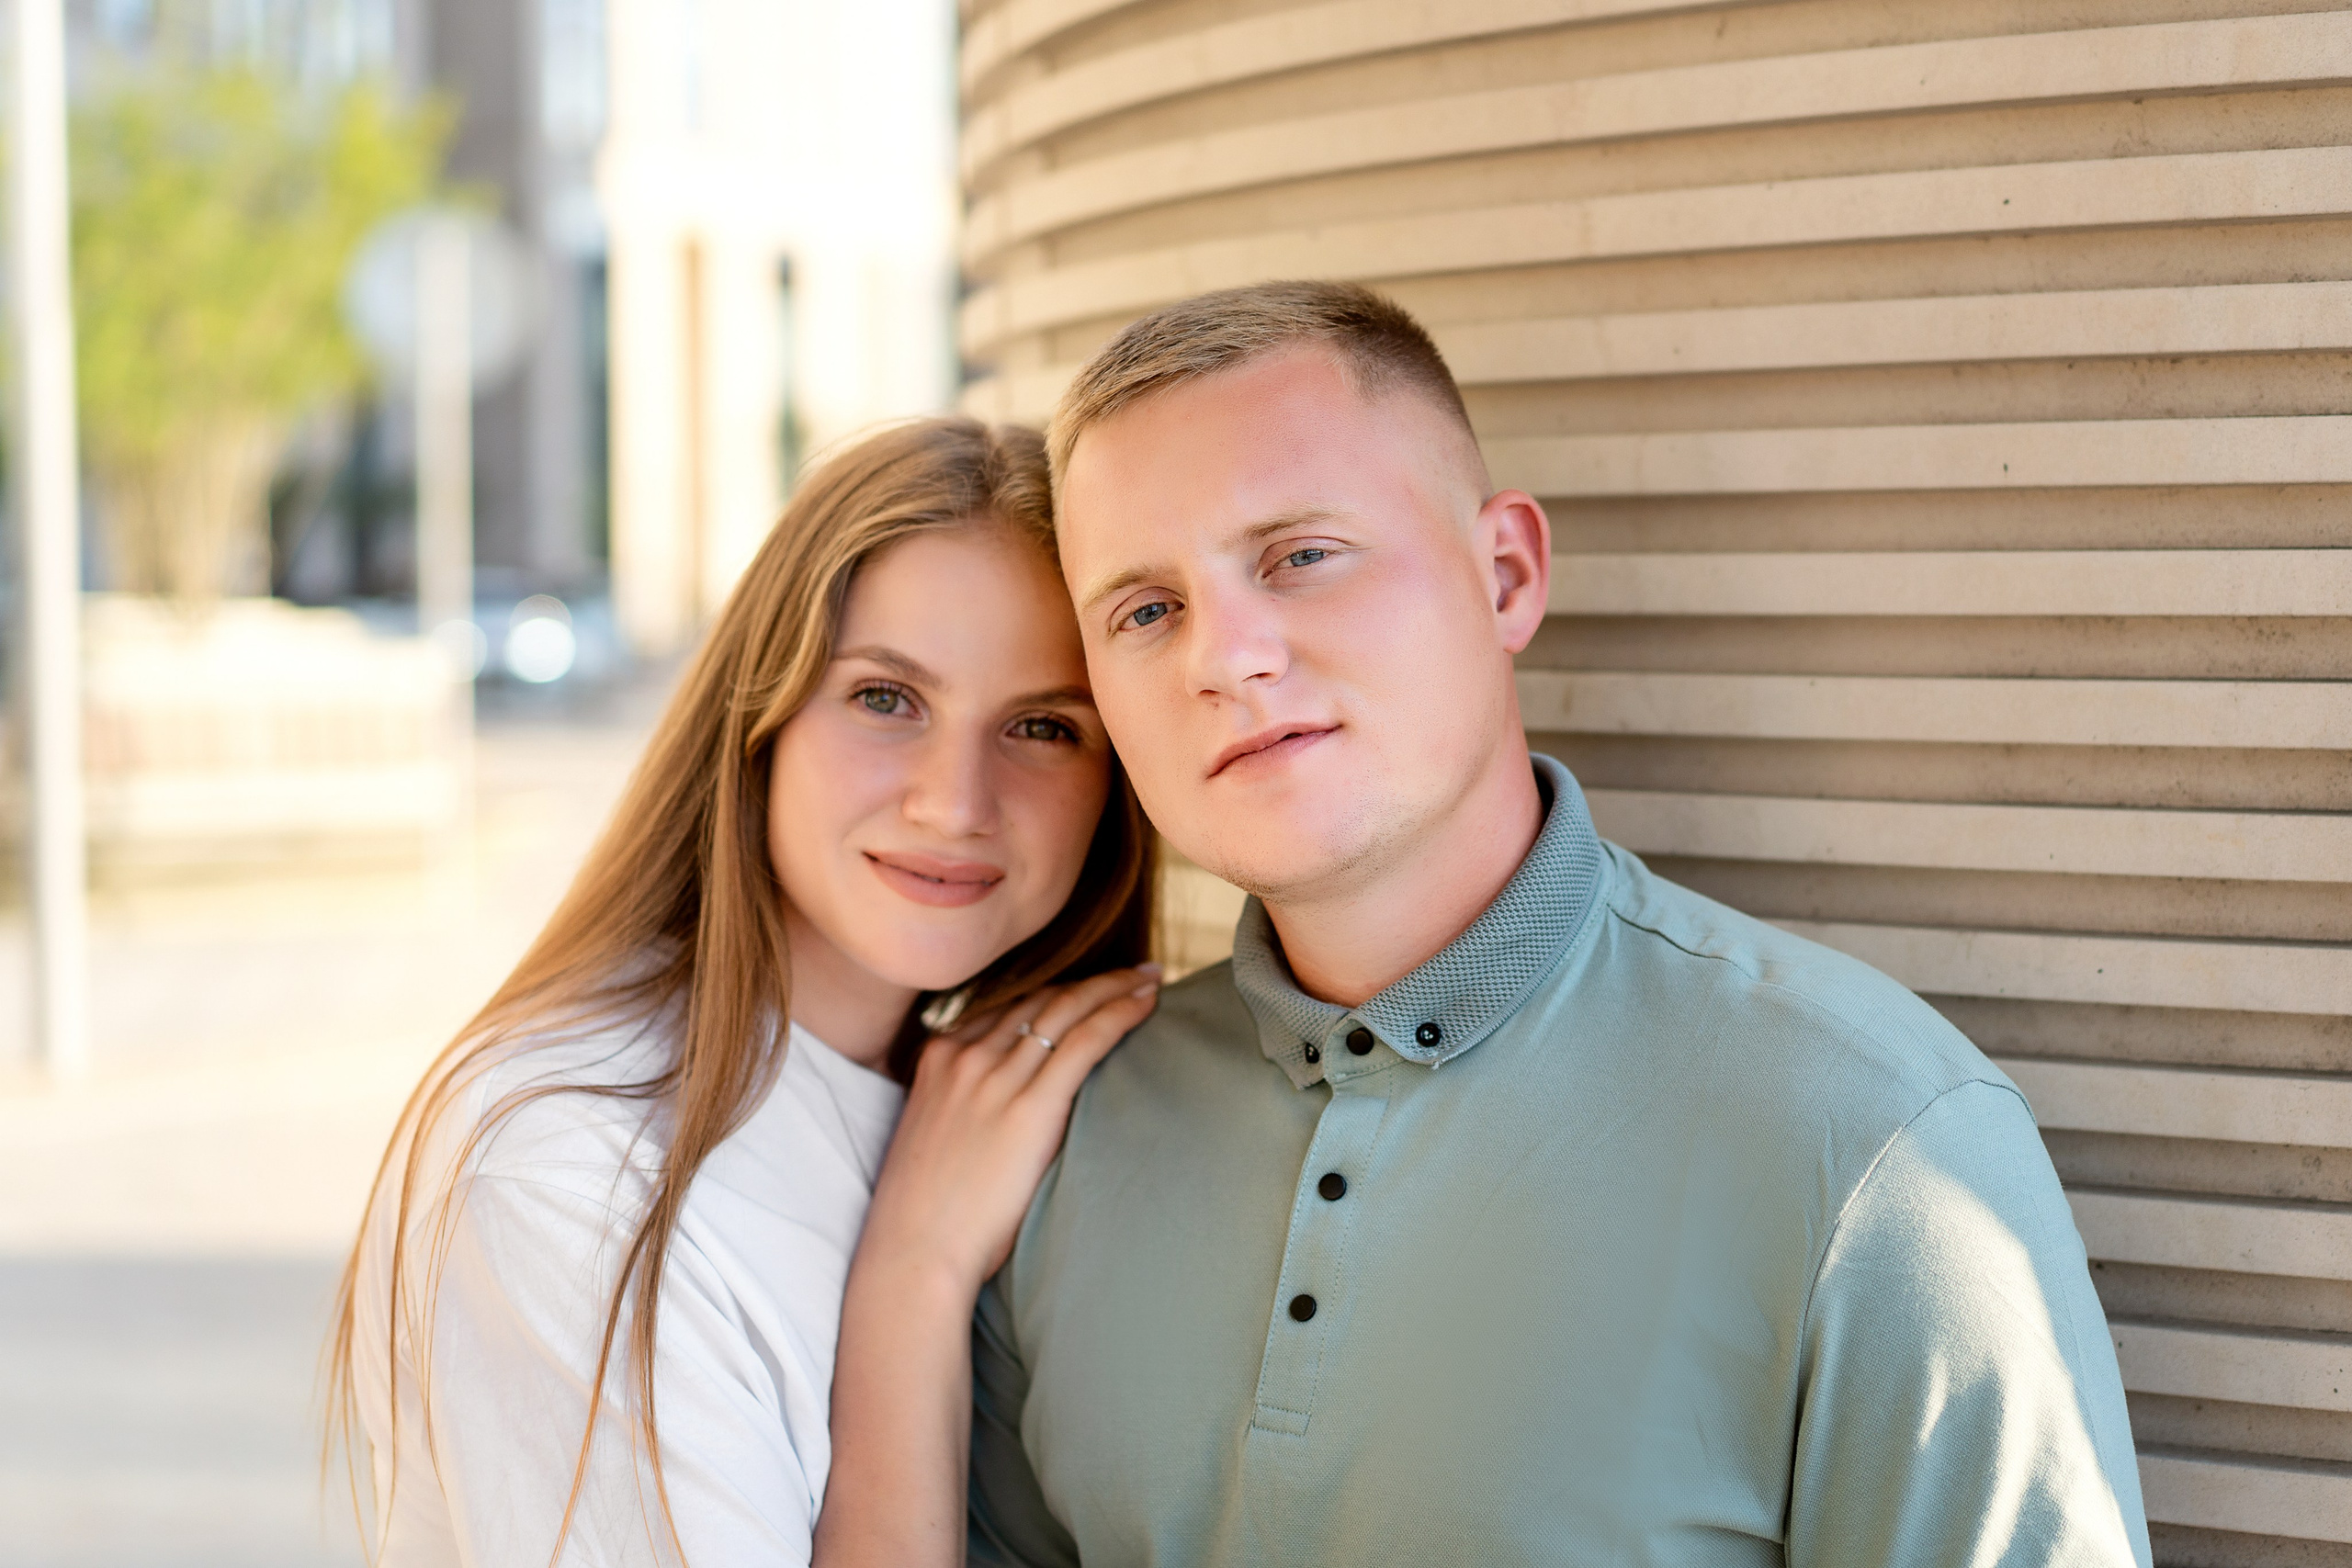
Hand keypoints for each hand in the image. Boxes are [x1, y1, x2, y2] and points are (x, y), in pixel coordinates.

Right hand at [859, 964, 1161, 1299]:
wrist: (913, 1254)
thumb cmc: (927, 1216)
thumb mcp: (934, 1139)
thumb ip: (965, 1107)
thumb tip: (1009, 1112)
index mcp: (937, 1059)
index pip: (1008, 1006)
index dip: (1055, 992)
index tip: (1088, 988)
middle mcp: (963, 1057)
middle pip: (1040, 998)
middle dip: (1092, 981)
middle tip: (1136, 973)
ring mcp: (994, 1078)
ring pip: (1066, 1009)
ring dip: (1115, 987)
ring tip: (1151, 980)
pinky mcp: (1028, 1107)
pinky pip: (1084, 1042)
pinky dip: (1120, 1014)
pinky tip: (1147, 1005)